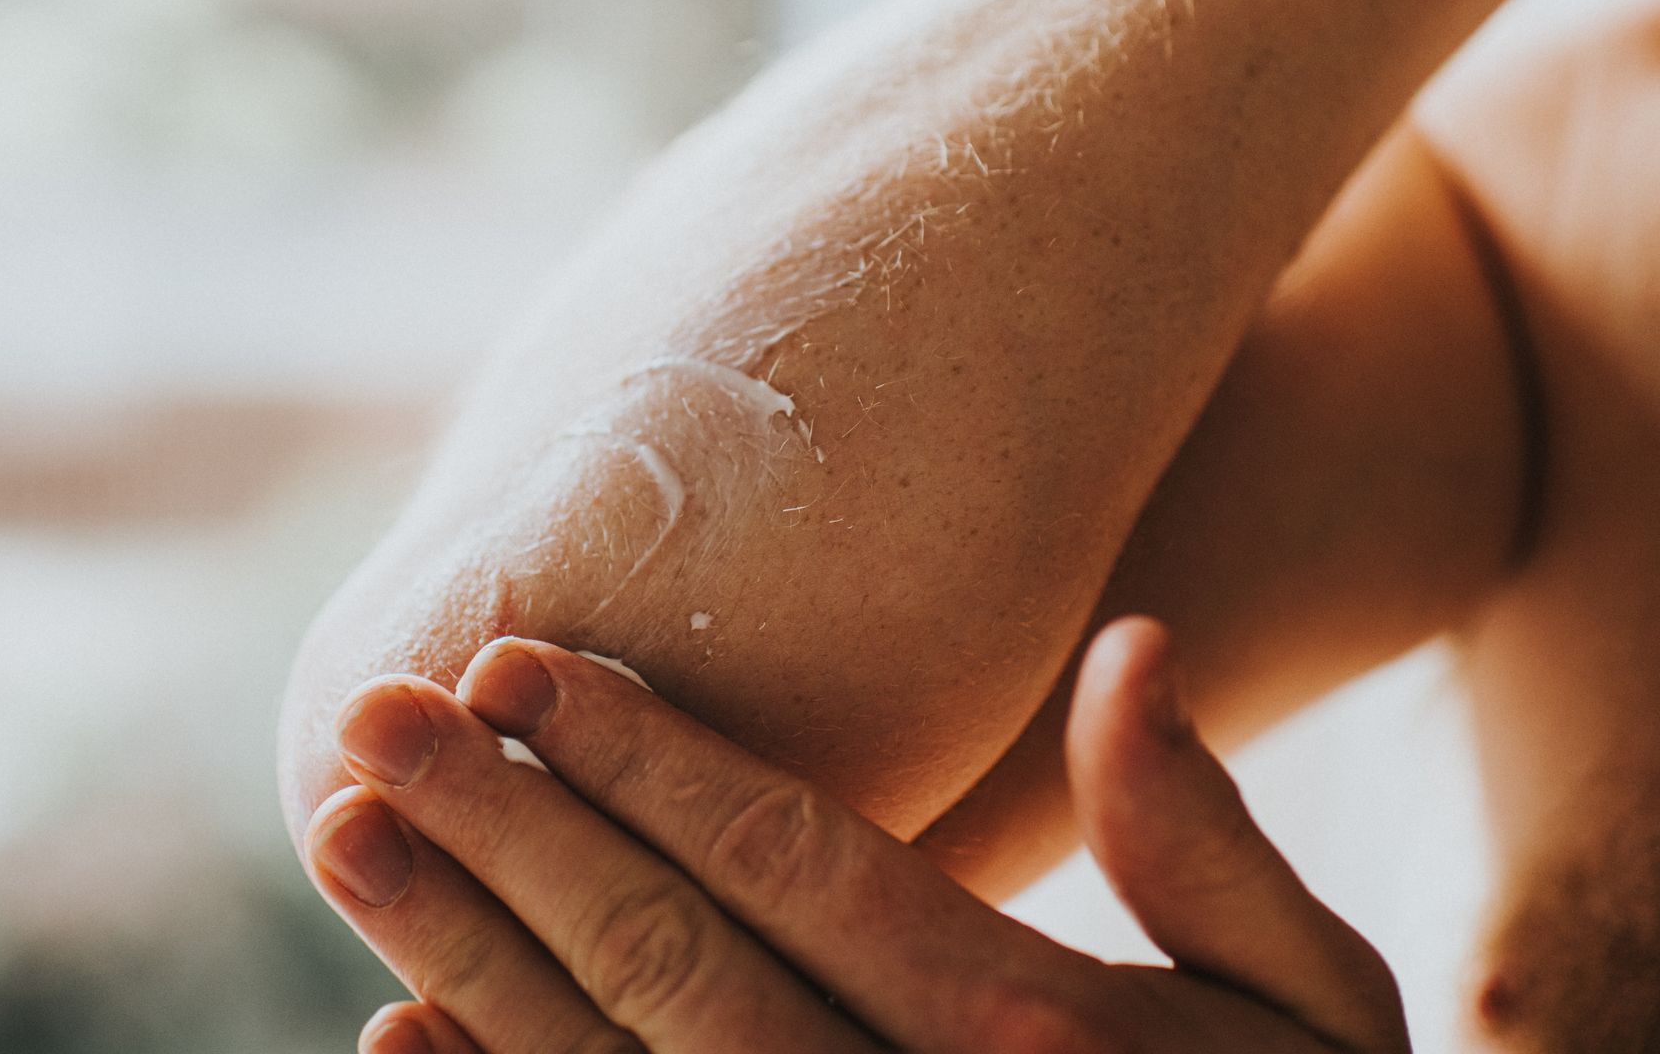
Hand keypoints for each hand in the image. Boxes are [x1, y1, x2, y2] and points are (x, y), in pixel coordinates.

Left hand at [302, 618, 1407, 1052]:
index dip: (641, 754)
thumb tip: (1132, 644)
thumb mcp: (1311, 1009)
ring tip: (349, 836)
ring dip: (462, 953)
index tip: (517, 662)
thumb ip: (1208, 846)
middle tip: (371, 713)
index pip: (792, 858)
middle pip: (664, 955)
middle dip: (506, 827)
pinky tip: (398, 1040)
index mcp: (1031, 1034)